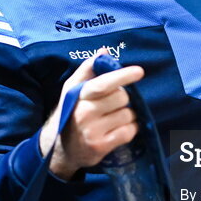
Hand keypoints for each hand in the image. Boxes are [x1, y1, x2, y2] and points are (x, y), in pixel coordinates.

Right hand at [39, 51, 144, 178]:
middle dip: (123, 99)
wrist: (61, 149)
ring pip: (128, 114)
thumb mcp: (73, 90)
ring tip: (115, 118)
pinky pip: (129, 131)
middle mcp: (84, 113)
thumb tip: (104, 51)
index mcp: (78, 96)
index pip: (103, 84)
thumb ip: (88, 69)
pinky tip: (119, 129)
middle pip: (121, 97)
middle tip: (114, 104)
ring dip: (127, 115)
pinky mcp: (101, 146)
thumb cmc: (71, 113)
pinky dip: (130, 129)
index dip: (122, 76)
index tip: (139, 72)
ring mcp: (92, 131)